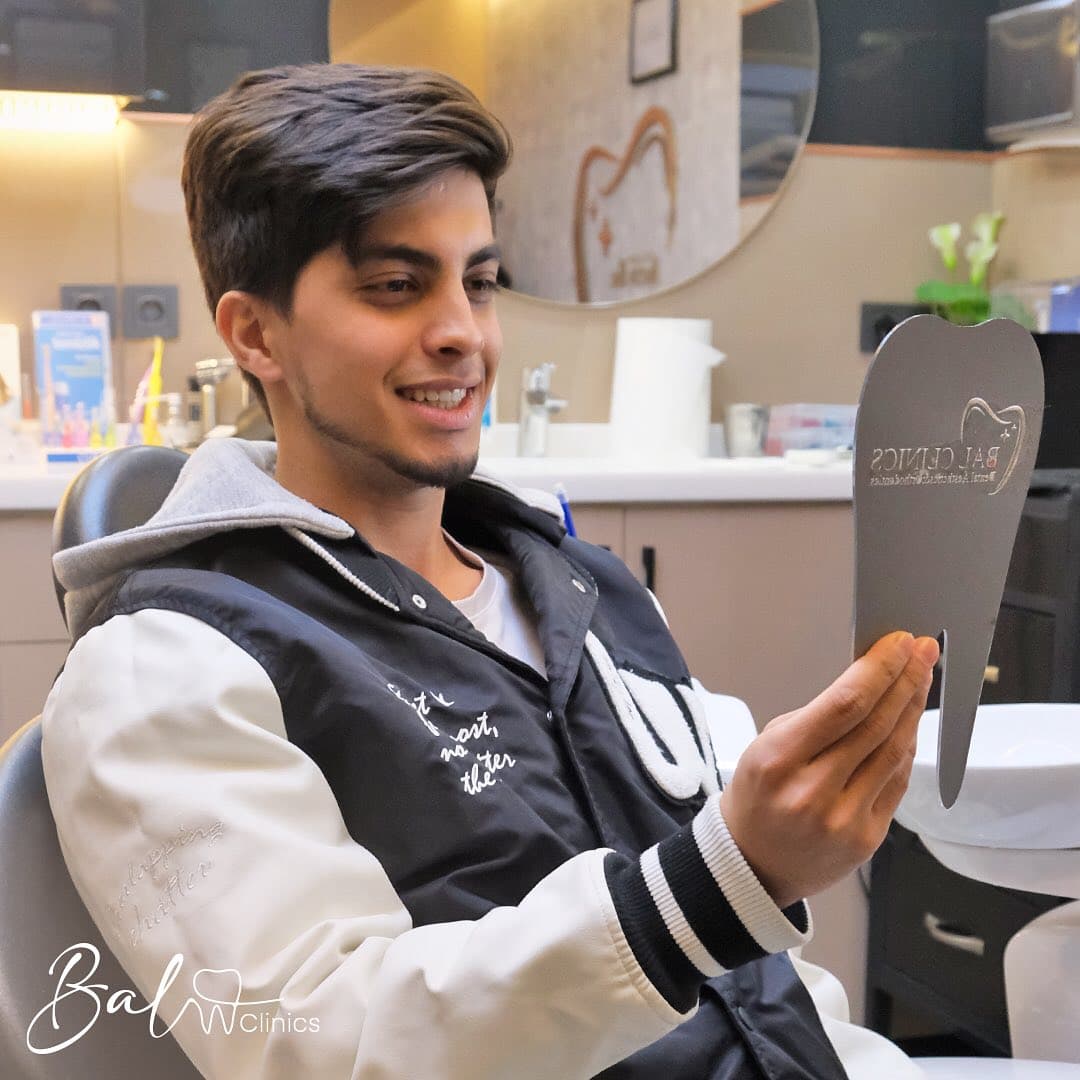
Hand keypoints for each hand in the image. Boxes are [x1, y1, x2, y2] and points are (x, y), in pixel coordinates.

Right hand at [720, 631, 938, 908]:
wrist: (752, 863)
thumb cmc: (757, 796)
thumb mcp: (766, 744)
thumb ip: (817, 718)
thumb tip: (869, 682)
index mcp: (779, 759)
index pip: (845, 704)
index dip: (879, 669)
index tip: (899, 643)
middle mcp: (813, 790)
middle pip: (876, 724)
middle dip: (905, 680)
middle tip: (922, 651)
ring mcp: (844, 818)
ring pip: (894, 752)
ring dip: (913, 709)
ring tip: (921, 678)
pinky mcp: (867, 838)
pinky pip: (897, 782)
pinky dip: (906, 748)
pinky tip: (909, 723)